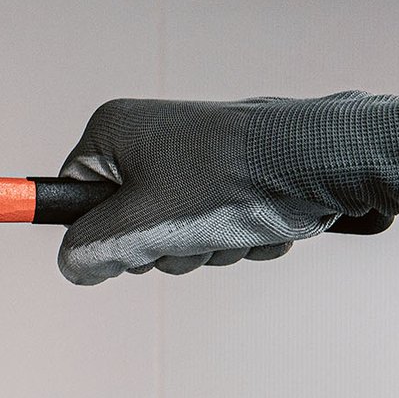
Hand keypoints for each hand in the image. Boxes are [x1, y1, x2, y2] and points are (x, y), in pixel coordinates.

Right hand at [57, 91, 398, 284]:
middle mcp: (149, 135)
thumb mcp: (140, 226)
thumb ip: (89, 250)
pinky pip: (213, 224)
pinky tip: (260, 223)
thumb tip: (73, 267)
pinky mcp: (231, 172)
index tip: (130, 246)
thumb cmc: (231, 182)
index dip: (99, 234)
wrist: (326, 160)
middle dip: (164, 246)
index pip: (72, 196)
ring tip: (234, 227)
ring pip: (174, 230)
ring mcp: (192, 154)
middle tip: (190, 236)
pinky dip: (235, 236)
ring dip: (204, 247)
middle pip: (125, 221)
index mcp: (114, 131)